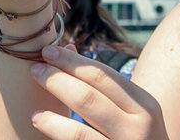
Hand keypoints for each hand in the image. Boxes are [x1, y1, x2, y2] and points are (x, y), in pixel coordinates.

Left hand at [29, 45, 166, 139]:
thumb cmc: (138, 137)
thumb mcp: (136, 113)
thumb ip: (107, 88)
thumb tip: (67, 48)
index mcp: (145, 106)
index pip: (103, 76)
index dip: (71, 62)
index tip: (47, 51)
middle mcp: (138, 129)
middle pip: (88, 98)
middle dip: (57, 80)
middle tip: (35, 70)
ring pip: (79, 134)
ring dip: (51, 121)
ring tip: (35, 113)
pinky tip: (46, 134)